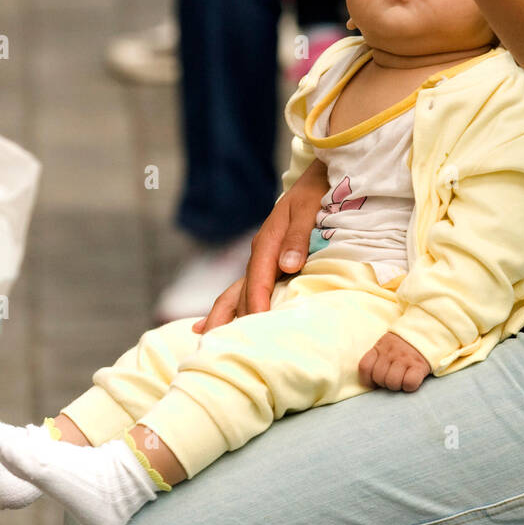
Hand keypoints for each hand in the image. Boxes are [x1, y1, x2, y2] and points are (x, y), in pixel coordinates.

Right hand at [192, 167, 327, 332]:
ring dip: (223, 315)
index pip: (258, 281)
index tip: (257, 328)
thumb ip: (298, 237)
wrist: (317, 176)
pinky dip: (229, 305)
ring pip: (236, 291)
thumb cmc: (317, 192)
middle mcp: (259, 253)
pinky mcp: (268, 261)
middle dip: (230, 319)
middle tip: (222, 349)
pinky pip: (245, 287)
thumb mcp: (310, 209)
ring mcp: (261, 258)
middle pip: (239, 291)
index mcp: (268, 242)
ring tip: (206, 340)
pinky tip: (209, 323)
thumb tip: (287, 266)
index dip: (256, 306)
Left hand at [358, 332, 431, 391]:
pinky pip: (409, 383)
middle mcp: (391, 352)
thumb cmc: (403, 344)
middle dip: (384, 383)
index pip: (365, 367)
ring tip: (402, 380)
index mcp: (380, 347)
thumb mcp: (386, 345)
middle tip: (392, 379)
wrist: (426, 331)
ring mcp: (405, 358)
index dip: (367, 379)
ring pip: (392, 382)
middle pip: (379, 377)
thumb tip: (371, 381)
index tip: (373, 383)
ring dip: (397, 386)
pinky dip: (409, 386)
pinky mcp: (419, 365)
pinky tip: (411, 380)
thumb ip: (378, 357)